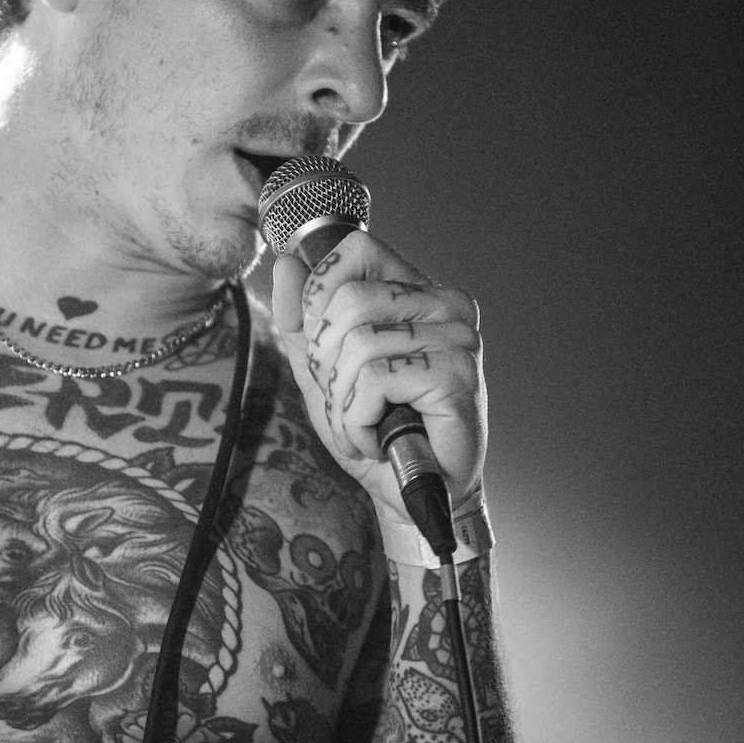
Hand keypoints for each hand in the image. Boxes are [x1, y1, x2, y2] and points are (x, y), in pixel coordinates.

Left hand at [271, 230, 486, 520]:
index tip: (322, 343)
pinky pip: (376, 379)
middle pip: (349, 299)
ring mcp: (457, 338)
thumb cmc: (376, 428)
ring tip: (363, 424)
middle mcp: (446, 305)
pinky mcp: (456, 374)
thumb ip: (300, 318)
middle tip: (346, 398)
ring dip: (342, 399)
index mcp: (418, 291)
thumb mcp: (322, 369)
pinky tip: (377, 438)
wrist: (413, 493)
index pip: (358, 249)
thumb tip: (285, 262)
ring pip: (359, 342)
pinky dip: (359, 420)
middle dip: (326, 360)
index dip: (321, 290)